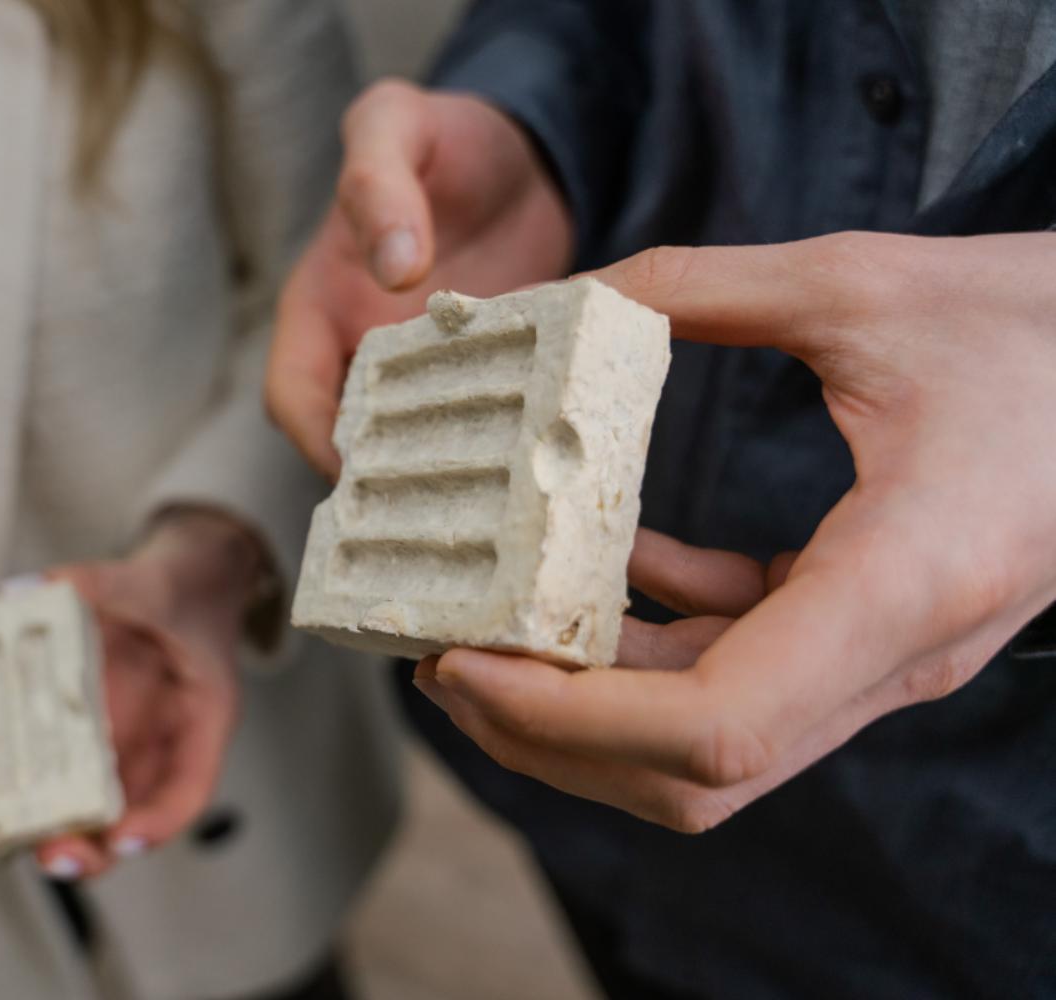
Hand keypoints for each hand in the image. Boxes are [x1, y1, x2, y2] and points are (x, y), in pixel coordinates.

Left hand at [32, 509, 266, 878]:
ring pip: (94, 806)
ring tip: (10, 838)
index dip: (159, 822)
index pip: (190, 788)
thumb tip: (21, 590)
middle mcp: (161, 741)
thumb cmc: (183, 585)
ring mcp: (123, 741)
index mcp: (201, 717)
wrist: (185, 573)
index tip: (122, 838)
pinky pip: (60, 765)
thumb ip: (95, 583)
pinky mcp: (87, 729)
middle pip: (134, 816)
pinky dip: (30, 783)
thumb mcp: (151, 580)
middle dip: (95, 848)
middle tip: (53, 857)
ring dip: (57, 829)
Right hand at [266, 80, 574, 476]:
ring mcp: (427, 374)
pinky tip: (543, 457)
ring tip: (495, 499)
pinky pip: (485, 427)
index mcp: (320, 307)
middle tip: (440, 507)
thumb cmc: (441, 133)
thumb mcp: (394, 125)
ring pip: (421, 445)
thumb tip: (395, 265)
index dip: (315, 438)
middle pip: (355, 440)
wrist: (520, 151)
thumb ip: (378, 180)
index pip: (293, 395)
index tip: (361, 469)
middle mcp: (365, 352)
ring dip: (449, 472)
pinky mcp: (487, 382)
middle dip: (386, 478)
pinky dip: (505, 445)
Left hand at [415, 232, 1055, 831]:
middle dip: (548, 736)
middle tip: (444, 659)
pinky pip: (742, 675)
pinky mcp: (870, 633)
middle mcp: (893, 655)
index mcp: (902, 581)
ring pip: (708, 745)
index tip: (466, 662)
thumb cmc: (1040, 327)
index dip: (568, 720)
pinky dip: (654, 641)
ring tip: (489, 629)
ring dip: (587, 702)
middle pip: (691, 774)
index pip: (714, 729)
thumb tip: (570, 296)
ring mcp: (883, 659)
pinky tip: (610, 569)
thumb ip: (702, 286)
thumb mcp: (863, 285)